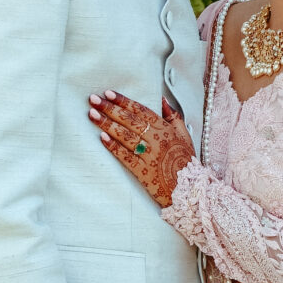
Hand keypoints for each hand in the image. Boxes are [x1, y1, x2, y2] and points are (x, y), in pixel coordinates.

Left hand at [88, 91, 194, 208]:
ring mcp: (149, 156)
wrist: (190, 189)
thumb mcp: (185, 135)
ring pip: (125, 136)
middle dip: (110, 108)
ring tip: (92, 114)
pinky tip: (102, 138)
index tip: (109, 93)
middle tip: (93, 99)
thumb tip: (162, 100)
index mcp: (165, 129)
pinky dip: (113, 147)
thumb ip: (173, 117)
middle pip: (129, 121)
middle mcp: (156, 140)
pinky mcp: (143, 171)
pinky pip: (126, 157)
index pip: (141, 110)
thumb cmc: (185, 161)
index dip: (124, 101)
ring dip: (107, 124)